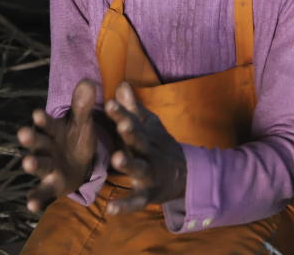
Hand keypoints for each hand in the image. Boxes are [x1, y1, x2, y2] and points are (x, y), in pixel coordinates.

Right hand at [17, 79, 97, 212]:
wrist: (81, 165)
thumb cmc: (77, 139)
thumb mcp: (83, 123)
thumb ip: (83, 106)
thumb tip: (88, 82)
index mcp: (54, 131)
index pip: (48, 123)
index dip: (43, 119)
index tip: (38, 113)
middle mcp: (46, 148)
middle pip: (38, 143)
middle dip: (31, 138)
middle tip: (23, 133)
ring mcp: (48, 168)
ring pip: (39, 165)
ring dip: (32, 164)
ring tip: (27, 163)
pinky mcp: (52, 186)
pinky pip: (42, 193)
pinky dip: (36, 199)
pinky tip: (31, 206)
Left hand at [104, 81, 186, 214]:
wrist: (184, 175)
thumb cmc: (157, 146)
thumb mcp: (149, 126)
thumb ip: (133, 108)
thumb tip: (122, 83)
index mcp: (144, 135)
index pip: (132, 121)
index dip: (122, 113)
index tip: (110, 102)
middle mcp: (148, 152)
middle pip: (139, 141)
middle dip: (131, 133)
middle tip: (122, 125)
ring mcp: (149, 173)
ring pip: (139, 168)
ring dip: (128, 163)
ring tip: (116, 159)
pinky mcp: (148, 195)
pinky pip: (136, 201)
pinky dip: (125, 206)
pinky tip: (110, 209)